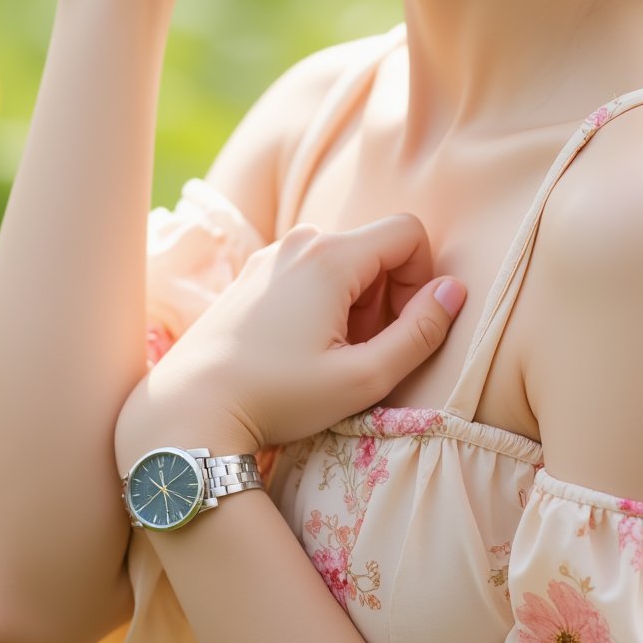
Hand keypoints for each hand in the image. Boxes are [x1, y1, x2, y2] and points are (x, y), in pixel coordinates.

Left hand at [113, 217, 466, 467]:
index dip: (422, 278)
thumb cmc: (278, 397)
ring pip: (343, 261)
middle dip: (389, 295)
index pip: (409, 233)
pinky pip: (310, 271)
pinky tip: (301, 349)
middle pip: (376, 247)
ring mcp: (272, 255)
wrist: (189, 409)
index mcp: (331, 256)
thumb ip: (419, 333)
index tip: (403, 328)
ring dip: (357, 302)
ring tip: (332, 355)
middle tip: (367, 352)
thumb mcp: (362, 379)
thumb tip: (454, 290)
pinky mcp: (252, 273)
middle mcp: (301, 241)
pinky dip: (324, 302)